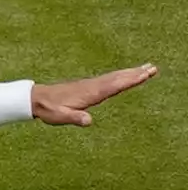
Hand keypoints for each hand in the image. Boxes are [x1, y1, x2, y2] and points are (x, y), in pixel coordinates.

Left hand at [32, 63, 158, 126]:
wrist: (36, 99)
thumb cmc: (49, 110)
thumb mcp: (60, 117)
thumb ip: (74, 118)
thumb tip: (88, 121)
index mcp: (90, 93)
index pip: (114, 86)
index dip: (129, 81)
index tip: (144, 75)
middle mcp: (92, 86)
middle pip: (118, 78)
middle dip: (135, 73)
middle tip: (153, 68)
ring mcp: (91, 85)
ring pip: (114, 77)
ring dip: (130, 73)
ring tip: (146, 68)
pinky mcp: (88, 86)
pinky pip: (109, 80)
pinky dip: (120, 76)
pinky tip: (125, 76)